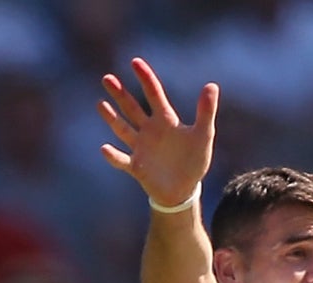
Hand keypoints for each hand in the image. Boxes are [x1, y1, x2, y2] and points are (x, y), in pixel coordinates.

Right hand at [98, 58, 218, 208]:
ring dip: (112, 117)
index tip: (135, 61)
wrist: (184, 191)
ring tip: (100, 104)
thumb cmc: (194, 161)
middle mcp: (150, 131)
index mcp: (166, 120)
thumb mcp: (203, 134)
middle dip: (120, 93)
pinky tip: (105, 148)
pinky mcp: (136, 167)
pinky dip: (113, 156)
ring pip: (123, 129)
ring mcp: (141, 148)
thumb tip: (211, 85)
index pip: (154, 94)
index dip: (145, 77)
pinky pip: (122, 159)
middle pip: (132, 107)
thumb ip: (206, 111)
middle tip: (107, 78)